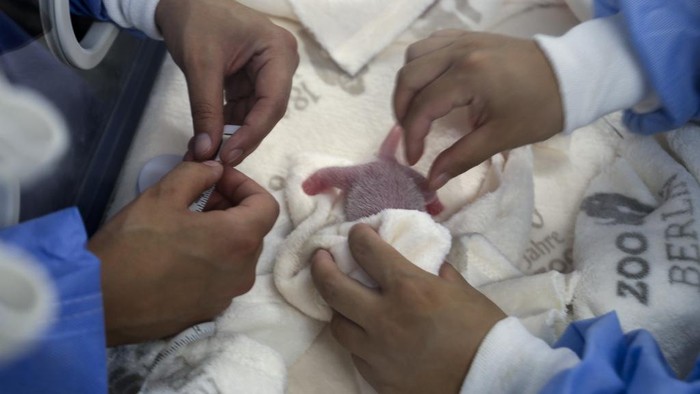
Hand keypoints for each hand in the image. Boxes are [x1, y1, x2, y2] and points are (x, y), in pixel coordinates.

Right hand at [88, 161, 278, 345]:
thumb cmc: (132, 245)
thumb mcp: (162, 195)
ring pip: (238, 254)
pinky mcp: (210, 311)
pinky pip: (222, 277)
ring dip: (221, 233)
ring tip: (184, 224)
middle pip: (253, 230)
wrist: (99, 303)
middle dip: (231, 207)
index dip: (244, 185)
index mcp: (239, 240)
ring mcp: (228, 295)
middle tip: (197, 197)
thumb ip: (196, 174)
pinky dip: (211, 258)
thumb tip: (215, 171)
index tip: (217, 180)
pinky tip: (178, 254)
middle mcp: (243, 271)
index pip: (266, 205)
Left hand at [155, 0, 298, 164]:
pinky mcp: (252, 80)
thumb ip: (205, 110)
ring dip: (233, 135)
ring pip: (255, 115)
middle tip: (218, 161)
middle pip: (267, 112)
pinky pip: (244, 109)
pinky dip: (226, 124)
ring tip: (209, 154)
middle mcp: (281, 63)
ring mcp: (268, 73)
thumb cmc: (195, 20)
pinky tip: (210, 139)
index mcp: (278, 52)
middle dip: (242, 137)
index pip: (272, 103)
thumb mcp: (200, 65)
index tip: (229, 155)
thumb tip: (206, 152)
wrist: (182, 1)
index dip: (252, 133)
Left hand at [310, 224, 505, 393]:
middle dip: (321, 265)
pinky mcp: (377, 378)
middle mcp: (384, 318)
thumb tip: (427, 265)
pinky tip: (365, 334)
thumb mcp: (463, 290)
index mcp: (408, 288)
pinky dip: (357, 340)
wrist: (492, 380)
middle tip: (320, 257)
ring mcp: (376, 351)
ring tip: (341, 299)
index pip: (366, 251)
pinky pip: (355, 354)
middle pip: (333, 286)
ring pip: (337, 324)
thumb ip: (437, 273)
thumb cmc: (483, 331)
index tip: (357, 233)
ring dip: (337, 307)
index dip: (358, 236)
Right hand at [394, 30, 562, 189]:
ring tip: (417, 109)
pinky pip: (432, 43)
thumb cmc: (539, 110)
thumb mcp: (500, 138)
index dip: (412, 136)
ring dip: (409, 84)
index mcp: (469, 76)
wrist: (571, 76)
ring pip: (415, 56)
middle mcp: (459, 52)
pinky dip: (423, 63)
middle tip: (411, 136)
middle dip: (402, 110)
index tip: (414, 159)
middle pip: (409, 77)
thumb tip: (431, 181)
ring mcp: (463, 40)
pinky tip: (431, 83)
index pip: (423, 106)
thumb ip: (461, 157)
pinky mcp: (470, 36)